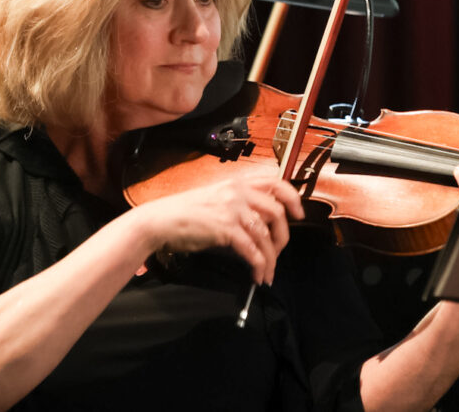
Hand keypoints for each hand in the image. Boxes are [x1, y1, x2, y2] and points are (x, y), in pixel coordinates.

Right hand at [136, 177, 304, 284]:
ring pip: (266, 236)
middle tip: (278, 252)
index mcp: (237, 183)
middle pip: (277, 213)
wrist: (160, 220)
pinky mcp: (225, 229)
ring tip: (267, 273)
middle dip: (283, 237)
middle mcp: (238, 192)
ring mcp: (232, 209)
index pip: (275, 183)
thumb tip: (260, 224)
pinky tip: (257, 275)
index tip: (298, 214)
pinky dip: (259, 266)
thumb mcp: (216, 198)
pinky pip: (252, 251)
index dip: (292, 199)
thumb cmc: (185, 212)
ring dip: (271, 259)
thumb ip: (239, 205)